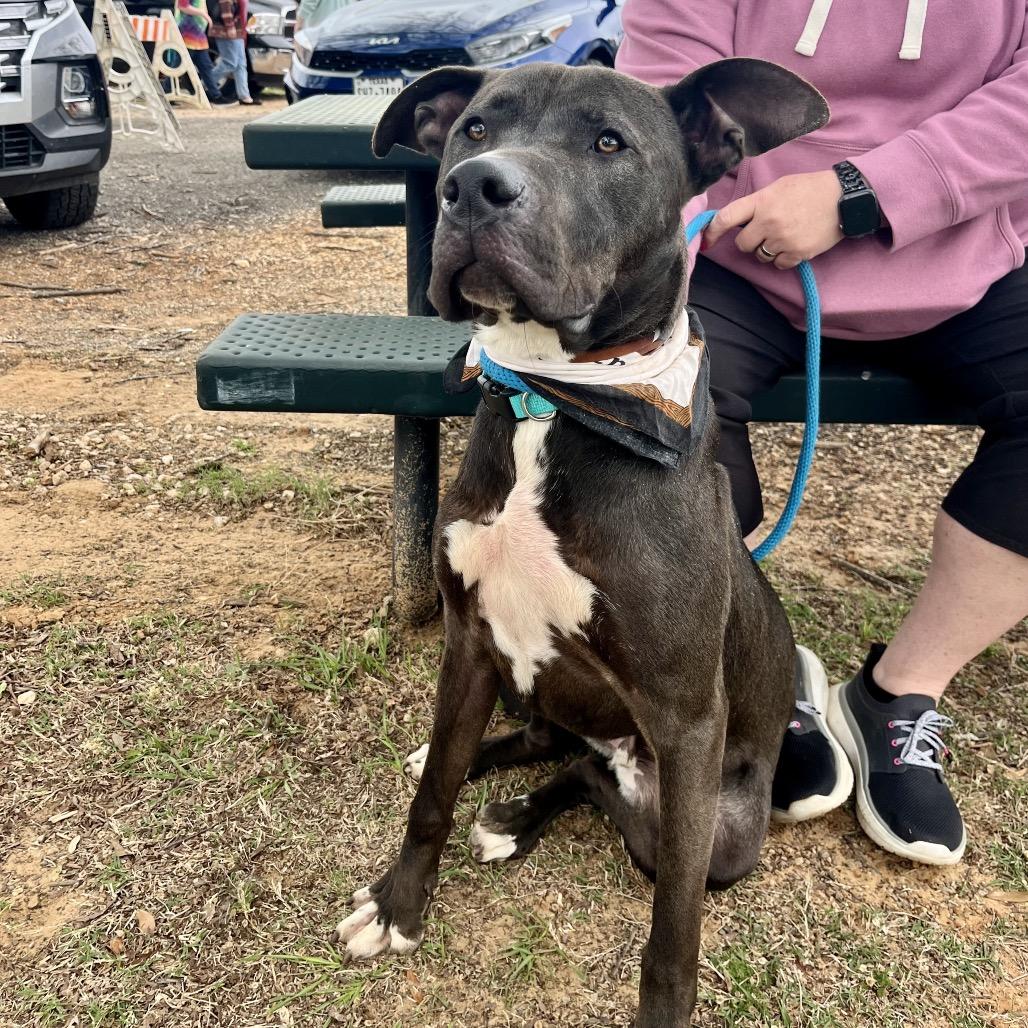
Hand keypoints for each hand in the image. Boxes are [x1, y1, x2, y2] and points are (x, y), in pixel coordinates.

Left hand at [702, 170, 843, 269]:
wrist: (844, 198)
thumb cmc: (810, 189)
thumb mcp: (780, 186)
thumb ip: (757, 203)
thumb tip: (737, 220)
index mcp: (762, 201)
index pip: (727, 217)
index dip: (712, 231)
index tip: (707, 241)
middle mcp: (769, 221)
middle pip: (743, 244)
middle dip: (750, 242)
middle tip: (764, 233)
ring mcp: (783, 239)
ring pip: (760, 256)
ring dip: (767, 250)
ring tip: (784, 235)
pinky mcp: (797, 253)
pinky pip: (778, 265)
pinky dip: (783, 258)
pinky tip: (794, 244)